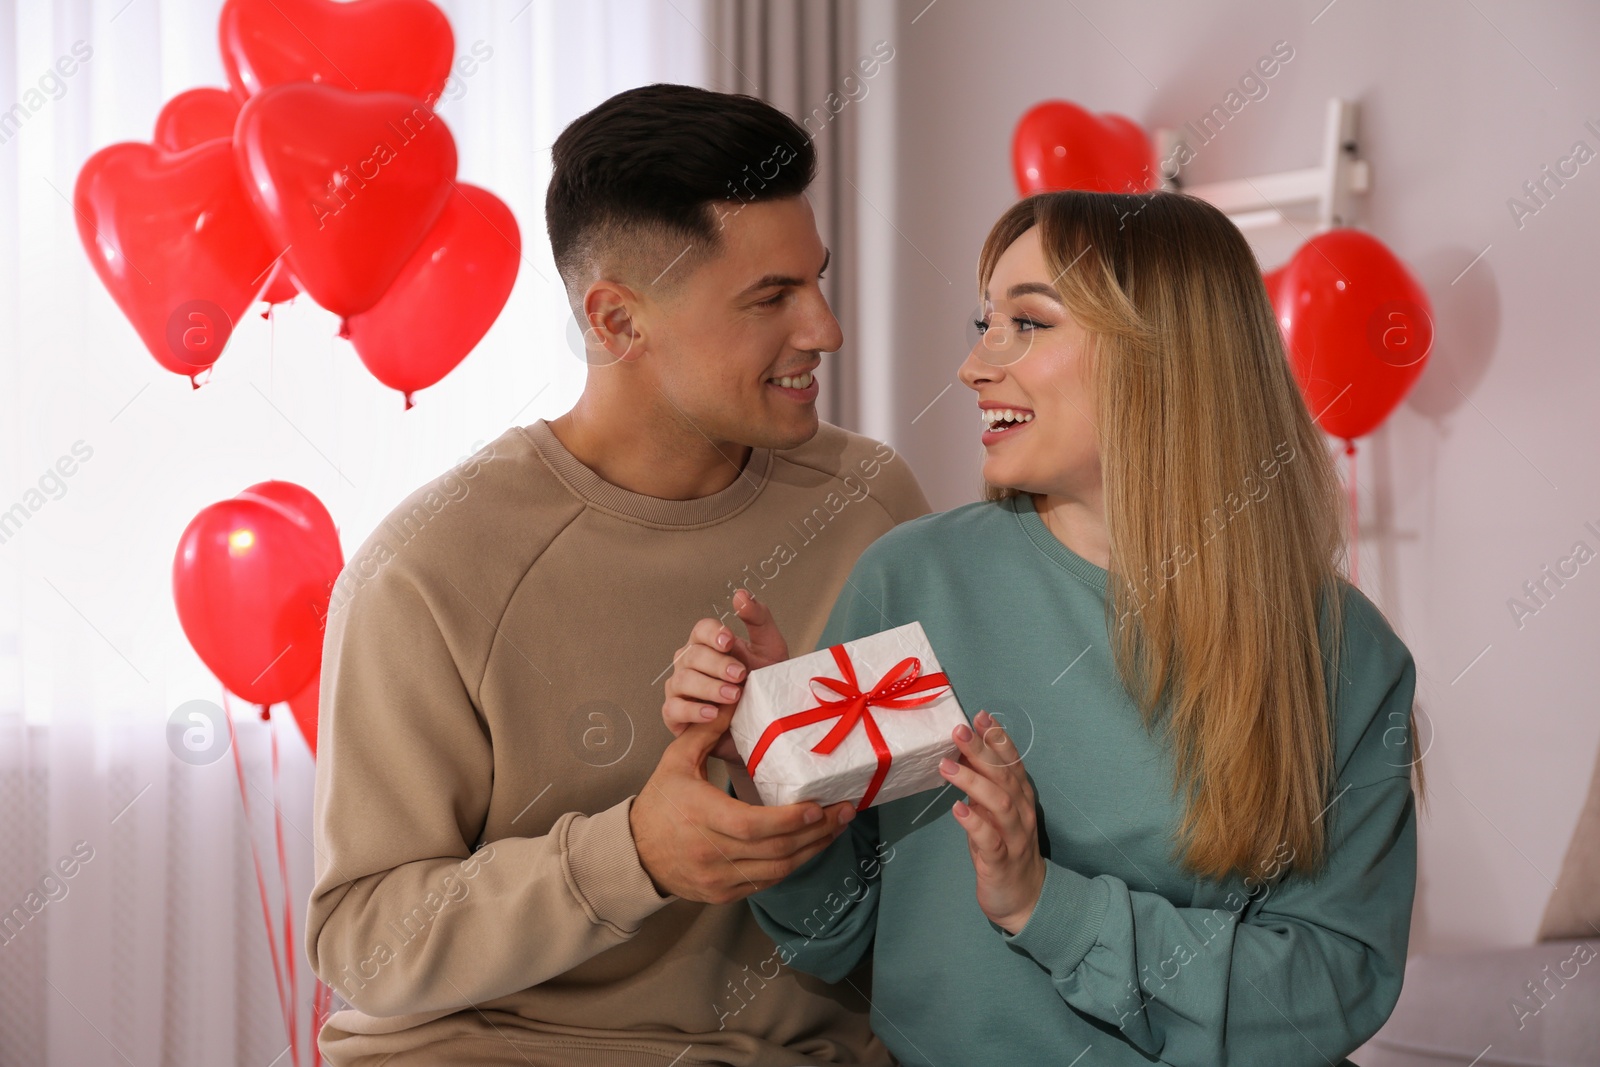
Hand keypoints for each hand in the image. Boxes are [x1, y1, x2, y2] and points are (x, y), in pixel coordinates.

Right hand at [630, 712, 854, 903]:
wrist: (635, 854)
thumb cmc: (659, 803)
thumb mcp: (676, 760)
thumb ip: (707, 730)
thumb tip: (736, 697)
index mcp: (701, 817)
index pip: (754, 826)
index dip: (791, 820)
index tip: (819, 806)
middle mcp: (711, 854)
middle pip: (775, 850)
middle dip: (817, 832)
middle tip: (845, 810)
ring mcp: (719, 880)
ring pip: (777, 870)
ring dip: (813, 850)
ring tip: (838, 827)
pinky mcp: (724, 895)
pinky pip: (767, 882)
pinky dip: (793, 864)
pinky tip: (811, 846)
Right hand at [662, 588, 790, 765]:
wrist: (764, 726)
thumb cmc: (763, 685)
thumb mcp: (770, 649)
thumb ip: (758, 619)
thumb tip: (740, 595)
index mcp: (707, 644)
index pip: (701, 630)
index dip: (713, 634)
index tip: (729, 641)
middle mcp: (689, 663)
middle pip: (692, 655)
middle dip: (717, 665)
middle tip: (741, 676)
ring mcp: (679, 689)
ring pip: (681, 681)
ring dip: (708, 688)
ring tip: (733, 696)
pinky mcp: (675, 716)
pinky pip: (673, 709)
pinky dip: (692, 711)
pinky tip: (711, 713)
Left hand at [942, 709, 1045, 933]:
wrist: (1024, 899)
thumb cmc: (1004, 850)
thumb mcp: (993, 814)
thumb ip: (982, 787)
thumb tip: (961, 756)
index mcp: (1021, 798)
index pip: (1012, 761)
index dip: (998, 738)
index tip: (980, 715)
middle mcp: (1022, 813)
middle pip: (1005, 776)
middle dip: (982, 751)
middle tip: (958, 730)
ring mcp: (1014, 838)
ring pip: (1000, 804)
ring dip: (973, 782)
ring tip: (947, 766)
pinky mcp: (1001, 862)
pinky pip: (990, 840)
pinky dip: (974, 823)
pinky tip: (958, 810)